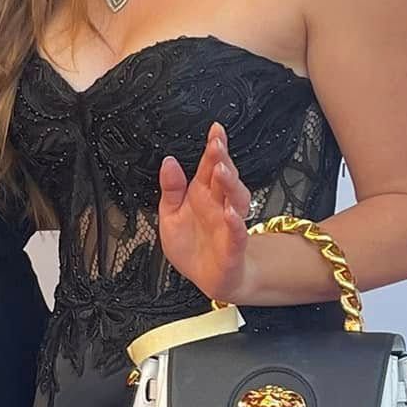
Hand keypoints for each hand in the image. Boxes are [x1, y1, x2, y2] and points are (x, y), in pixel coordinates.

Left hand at [157, 123, 253, 303]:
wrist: (206, 277)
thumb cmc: (191, 244)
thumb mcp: (170, 214)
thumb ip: (170, 188)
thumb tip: (168, 162)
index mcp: (203, 194)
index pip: (210, 166)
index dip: (214, 147)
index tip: (215, 130)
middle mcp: (219, 205)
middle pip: (225, 177)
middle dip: (222, 159)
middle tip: (217, 145)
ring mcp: (228, 223)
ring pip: (236, 199)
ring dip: (230, 184)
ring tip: (222, 172)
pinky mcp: (233, 246)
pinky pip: (237, 232)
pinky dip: (235, 223)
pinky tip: (230, 212)